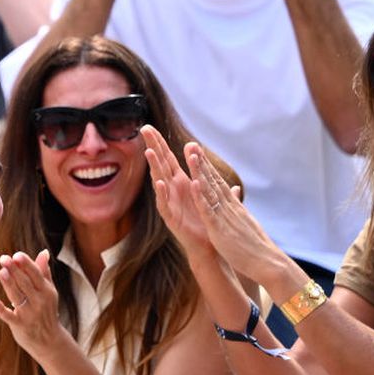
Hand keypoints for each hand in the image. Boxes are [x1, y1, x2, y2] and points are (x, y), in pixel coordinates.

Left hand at [0, 251, 64, 363]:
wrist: (49, 341)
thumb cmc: (46, 312)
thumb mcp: (49, 292)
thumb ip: (44, 272)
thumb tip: (44, 252)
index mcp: (46, 291)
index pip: (35, 274)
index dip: (26, 264)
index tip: (16, 255)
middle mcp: (39, 301)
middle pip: (25, 283)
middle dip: (15, 270)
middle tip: (3, 258)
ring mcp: (29, 314)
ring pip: (17, 296)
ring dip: (9, 284)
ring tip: (1, 272)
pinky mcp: (20, 326)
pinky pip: (9, 317)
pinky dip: (2, 310)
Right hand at [141, 125, 239, 264]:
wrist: (208, 247)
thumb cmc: (207, 222)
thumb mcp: (212, 198)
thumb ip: (216, 186)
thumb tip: (230, 179)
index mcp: (181, 184)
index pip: (168, 159)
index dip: (159, 143)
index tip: (149, 127)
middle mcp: (173, 192)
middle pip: (160, 165)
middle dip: (152, 147)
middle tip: (144, 129)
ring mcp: (170, 204)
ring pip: (159, 182)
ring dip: (154, 167)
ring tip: (149, 152)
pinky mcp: (172, 219)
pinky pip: (165, 204)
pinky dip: (162, 193)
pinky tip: (159, 182)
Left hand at [183, 141, 286, 281]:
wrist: (267, 262)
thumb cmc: (255, 247)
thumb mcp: (245, 224)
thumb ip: (238, 211)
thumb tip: (236, 200)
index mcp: (233, 208)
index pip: (219, 184)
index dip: (208, 168)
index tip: (199, 153)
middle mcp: (229, 207)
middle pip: (213, 181)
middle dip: (201, 163)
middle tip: (191, 145)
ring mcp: (225, 216)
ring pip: (210, 191)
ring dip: (199, 172)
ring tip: (190, 155)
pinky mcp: (220, 229)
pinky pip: (209, 210)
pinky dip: (201, 197)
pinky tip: (194, 184)